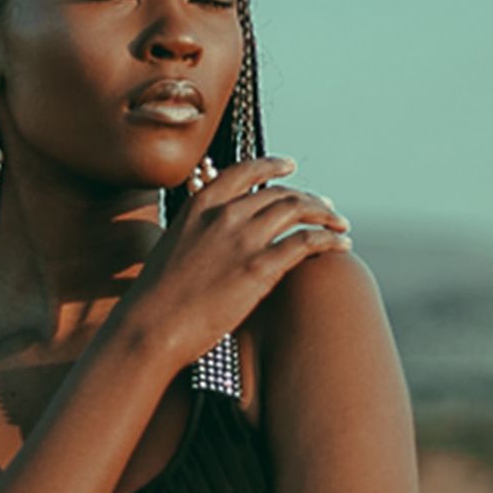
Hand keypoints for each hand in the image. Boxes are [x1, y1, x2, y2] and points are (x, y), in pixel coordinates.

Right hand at [119, 154, 352, 370]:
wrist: (150, 327)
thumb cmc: (155, 299)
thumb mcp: (170, 248)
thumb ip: (193, 234)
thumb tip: (202, 240)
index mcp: (200, 205)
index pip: (245, 171)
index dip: (272, 166)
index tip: (290, 166)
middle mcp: (224, 214)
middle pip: (279, 193)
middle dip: (308, 199)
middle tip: (325, 208)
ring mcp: (243, 239)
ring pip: (298, 211)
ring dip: (324, 215)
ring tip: (339, 225)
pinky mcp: (259, 267)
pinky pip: (307, 242)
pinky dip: (329, 239)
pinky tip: (341, 245)